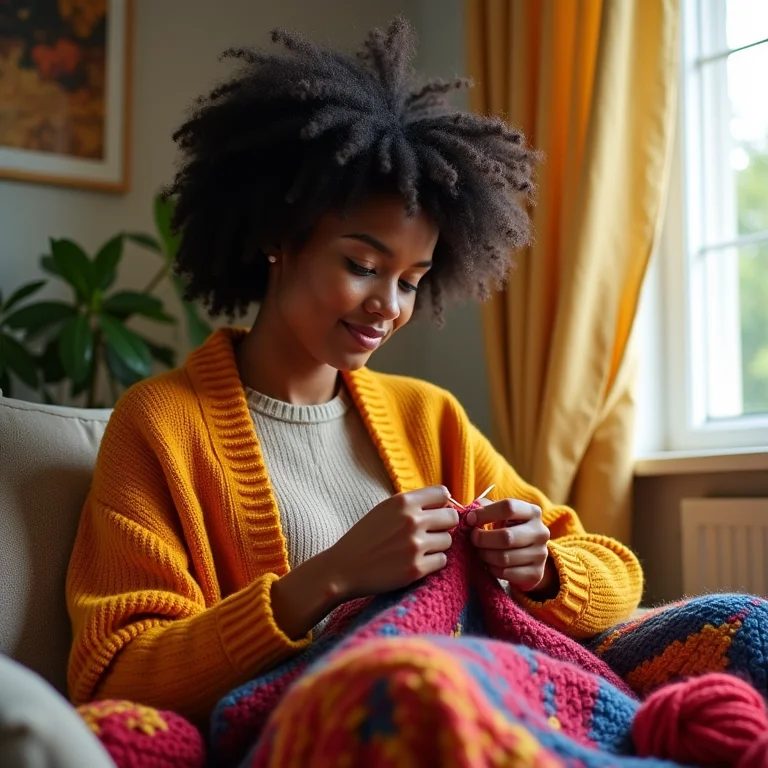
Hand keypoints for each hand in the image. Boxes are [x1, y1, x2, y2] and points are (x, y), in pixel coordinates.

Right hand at [325, 486, 459, 601]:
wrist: (343, 568)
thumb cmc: (364, 537)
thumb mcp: (384, 509)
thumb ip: (412, 504)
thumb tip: (444, 503)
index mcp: (403, 502)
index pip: (443, 493)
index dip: (441, 503)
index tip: (434, 512)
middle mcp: (412, 520)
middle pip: (452, 517)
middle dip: (444, 525)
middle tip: (430, 533)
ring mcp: (415, 545)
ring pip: (448, 541)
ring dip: (437, 545)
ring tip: (419, 549)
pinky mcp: (416, 569)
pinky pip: (442, 561)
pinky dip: (432, 563)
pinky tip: (416, 562)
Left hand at [466, 498, 555, 594]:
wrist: (529, 555)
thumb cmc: (509, 528)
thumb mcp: (501, 514)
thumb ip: (485, 508)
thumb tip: (469, 514)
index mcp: (532, 512)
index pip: (508, 507)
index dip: (485, 513)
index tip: (470, 519)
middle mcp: (540, 532)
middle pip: (506, 536)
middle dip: (483, 538)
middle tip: (473, 539)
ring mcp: (541, 554)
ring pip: (504, 558)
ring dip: (485, 555)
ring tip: (480, 551)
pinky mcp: (536, 574)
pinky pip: (506, 573)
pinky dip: (492, 569)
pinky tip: (490, 563)